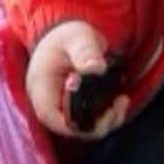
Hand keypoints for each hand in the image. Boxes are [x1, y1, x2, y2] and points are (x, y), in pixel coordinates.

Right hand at [25, 20, 128, 138]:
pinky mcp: (71, 107)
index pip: (57, 121)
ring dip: (105, 121)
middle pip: (71, 130)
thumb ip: (85, 52)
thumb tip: (95, 68)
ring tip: (122, 102)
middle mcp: (47, 104)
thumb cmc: (67, 35)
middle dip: (100, 124)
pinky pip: (87, 122)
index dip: (82, 123)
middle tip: (121, 104)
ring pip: (81, 129)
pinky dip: (104, 116)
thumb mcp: (78, 38)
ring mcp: (59, 107)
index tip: (107, 108)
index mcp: (41, 90)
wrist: (65, 33)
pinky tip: (118, 102)